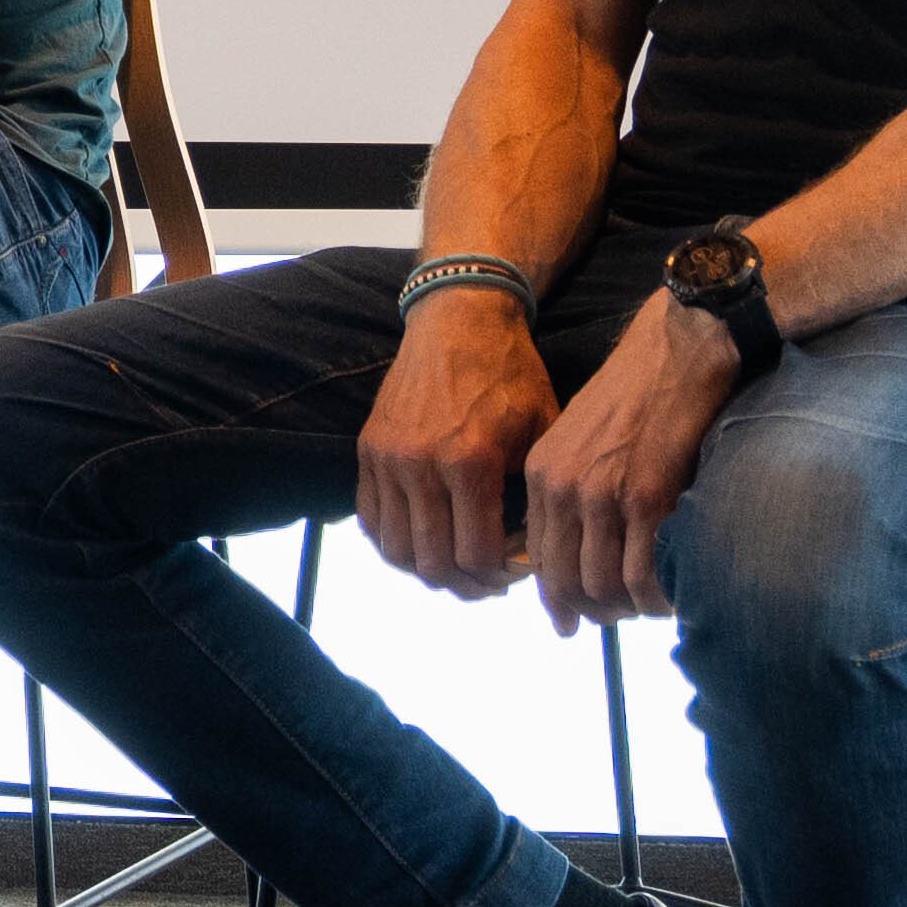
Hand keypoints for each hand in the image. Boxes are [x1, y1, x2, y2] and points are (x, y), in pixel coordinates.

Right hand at [356, 294, 557, 600]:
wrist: (459, 320)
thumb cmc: (510, 374)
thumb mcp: (540, 432)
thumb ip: (533, 497)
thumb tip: (528, 556)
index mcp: (471, 461)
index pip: (478, 555)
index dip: (502, 578)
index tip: (517, 573)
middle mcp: (421, 465)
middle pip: (434, 564)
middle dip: (467, 585)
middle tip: (489, 582)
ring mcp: (388, 459)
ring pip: (397, 551)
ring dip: (429, 570)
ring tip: (457, 565)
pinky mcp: (367, 451)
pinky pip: (370, 520)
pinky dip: (395, 543)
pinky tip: (425, 540)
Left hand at [520, 293, 740, 633]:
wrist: (676, 351)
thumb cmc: (636, 394)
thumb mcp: (579, 438)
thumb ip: (569, 489)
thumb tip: (577, 551)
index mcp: (541, 473)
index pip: (537, 559)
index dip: (556, 598)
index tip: (572, 618)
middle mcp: (562, 488)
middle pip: (565, 581)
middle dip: (592, 611)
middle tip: (618, 618)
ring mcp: (602, 495)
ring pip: (602, 586)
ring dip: (627, 609)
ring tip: (648, 608)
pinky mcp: (646, 498)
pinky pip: (642, 575)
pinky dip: (655, 597)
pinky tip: (669, 596)